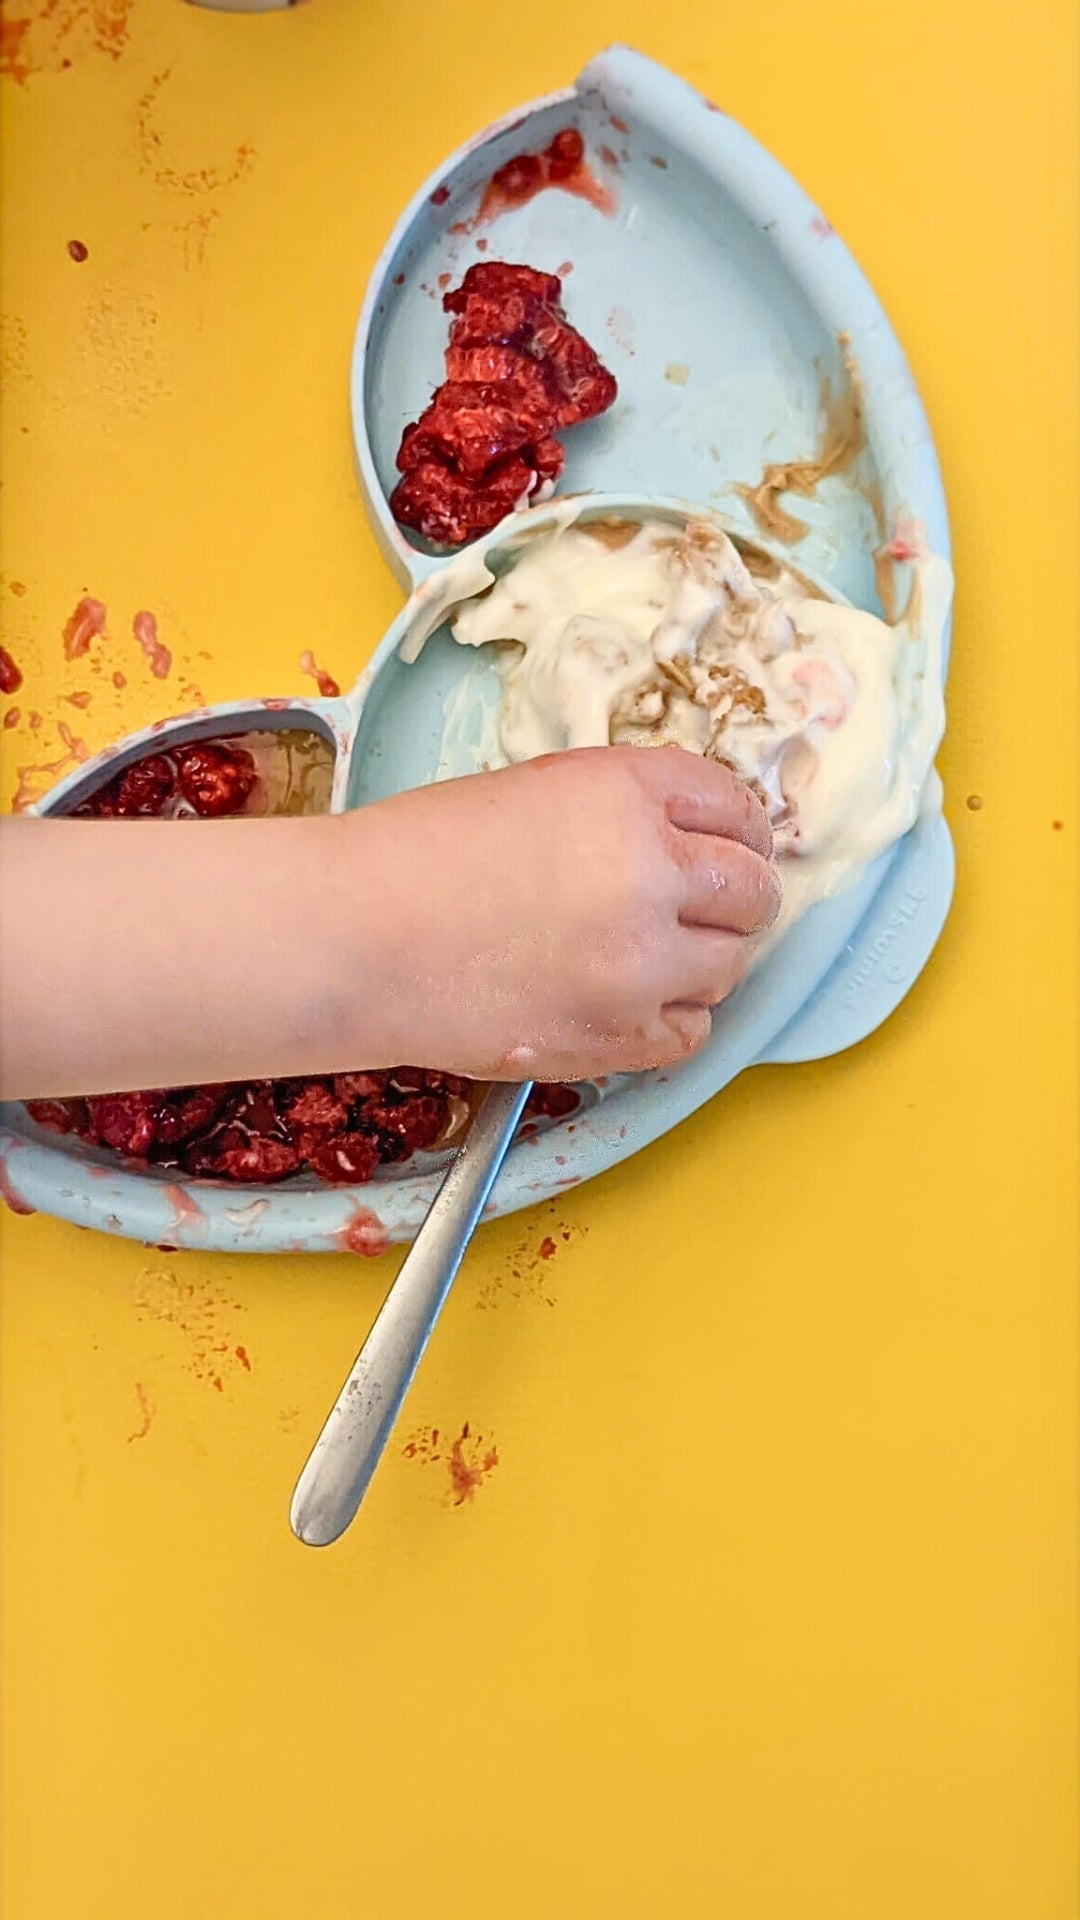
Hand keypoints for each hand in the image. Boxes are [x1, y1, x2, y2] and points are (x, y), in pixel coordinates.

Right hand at [347, 745, 778, 1080]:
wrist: (353, 939)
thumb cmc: (415, 856)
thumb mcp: (532, 793)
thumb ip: (618, 811)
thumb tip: (682, 844)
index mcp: (625, 792)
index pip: (732, 804)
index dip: (735, 829)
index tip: (728, 845)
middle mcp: (650, 872)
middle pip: (751, 889)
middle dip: (732, 897)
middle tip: (698, 907)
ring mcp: (641, 963)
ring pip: (730, 965)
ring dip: (700, 961)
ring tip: (643, 957)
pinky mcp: (619, 1036)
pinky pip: (691, 1032)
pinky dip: (670, 1019)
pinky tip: (626, 1003)